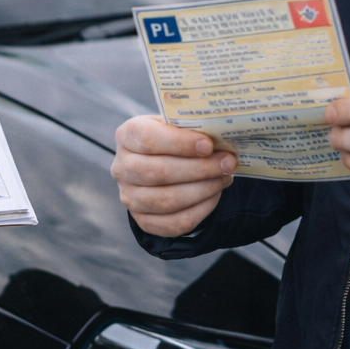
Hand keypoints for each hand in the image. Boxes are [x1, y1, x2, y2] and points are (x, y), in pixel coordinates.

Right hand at [111, 115, 236, 237]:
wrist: (160, 164)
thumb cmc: (172, 140)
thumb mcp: (174, 125)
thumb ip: (190, 128)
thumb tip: (220, 136)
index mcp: (127, 136)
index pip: (148, 139)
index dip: (180, 143)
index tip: (208, 145)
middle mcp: (122, 168)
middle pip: (159, 172)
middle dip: (199, 169)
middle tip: (227, 163)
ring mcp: (130, 197)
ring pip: (168, 200)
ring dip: (203, 190)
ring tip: (224, 178)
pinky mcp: (143, 221)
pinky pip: (175, 223)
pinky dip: (200, 211)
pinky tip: (214, 195)